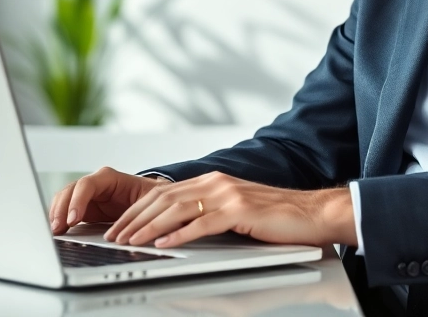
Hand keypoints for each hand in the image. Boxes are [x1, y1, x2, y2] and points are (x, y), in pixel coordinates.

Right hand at [48, 167, 169, 233]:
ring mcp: (87, 195)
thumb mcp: (148, 202)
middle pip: (70, 191)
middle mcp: (95, 184)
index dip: (77, 201)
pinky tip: (57, 230)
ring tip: (54, 231)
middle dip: (61, 209)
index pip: (87, 184)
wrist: (152, 202)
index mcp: (109, 178)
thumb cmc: (151, 198)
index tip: (73, 219)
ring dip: (56, 214)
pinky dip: (59, 218)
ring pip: (64, 199)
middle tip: (57, 228)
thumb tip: (129, 228)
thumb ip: (136, 211)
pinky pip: (65, 210)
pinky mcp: (83, 208)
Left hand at [103, 171, 355, 248]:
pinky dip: (179, 235)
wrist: (313, 213)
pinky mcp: (240, 210)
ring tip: (130, 240)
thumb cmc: (276, 218)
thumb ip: (206, 215)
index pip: (163, 194)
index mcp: (211, 182)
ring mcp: (227, 194)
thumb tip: (173, 232)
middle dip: (134, 219)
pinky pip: (203, 223)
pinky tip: (164, 244)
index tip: (118, 227)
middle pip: (163, 199)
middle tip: (114, 236)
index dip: (136, 210)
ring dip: (149, 227)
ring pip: (177, 209)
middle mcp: (215, 183)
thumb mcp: (234, 213)